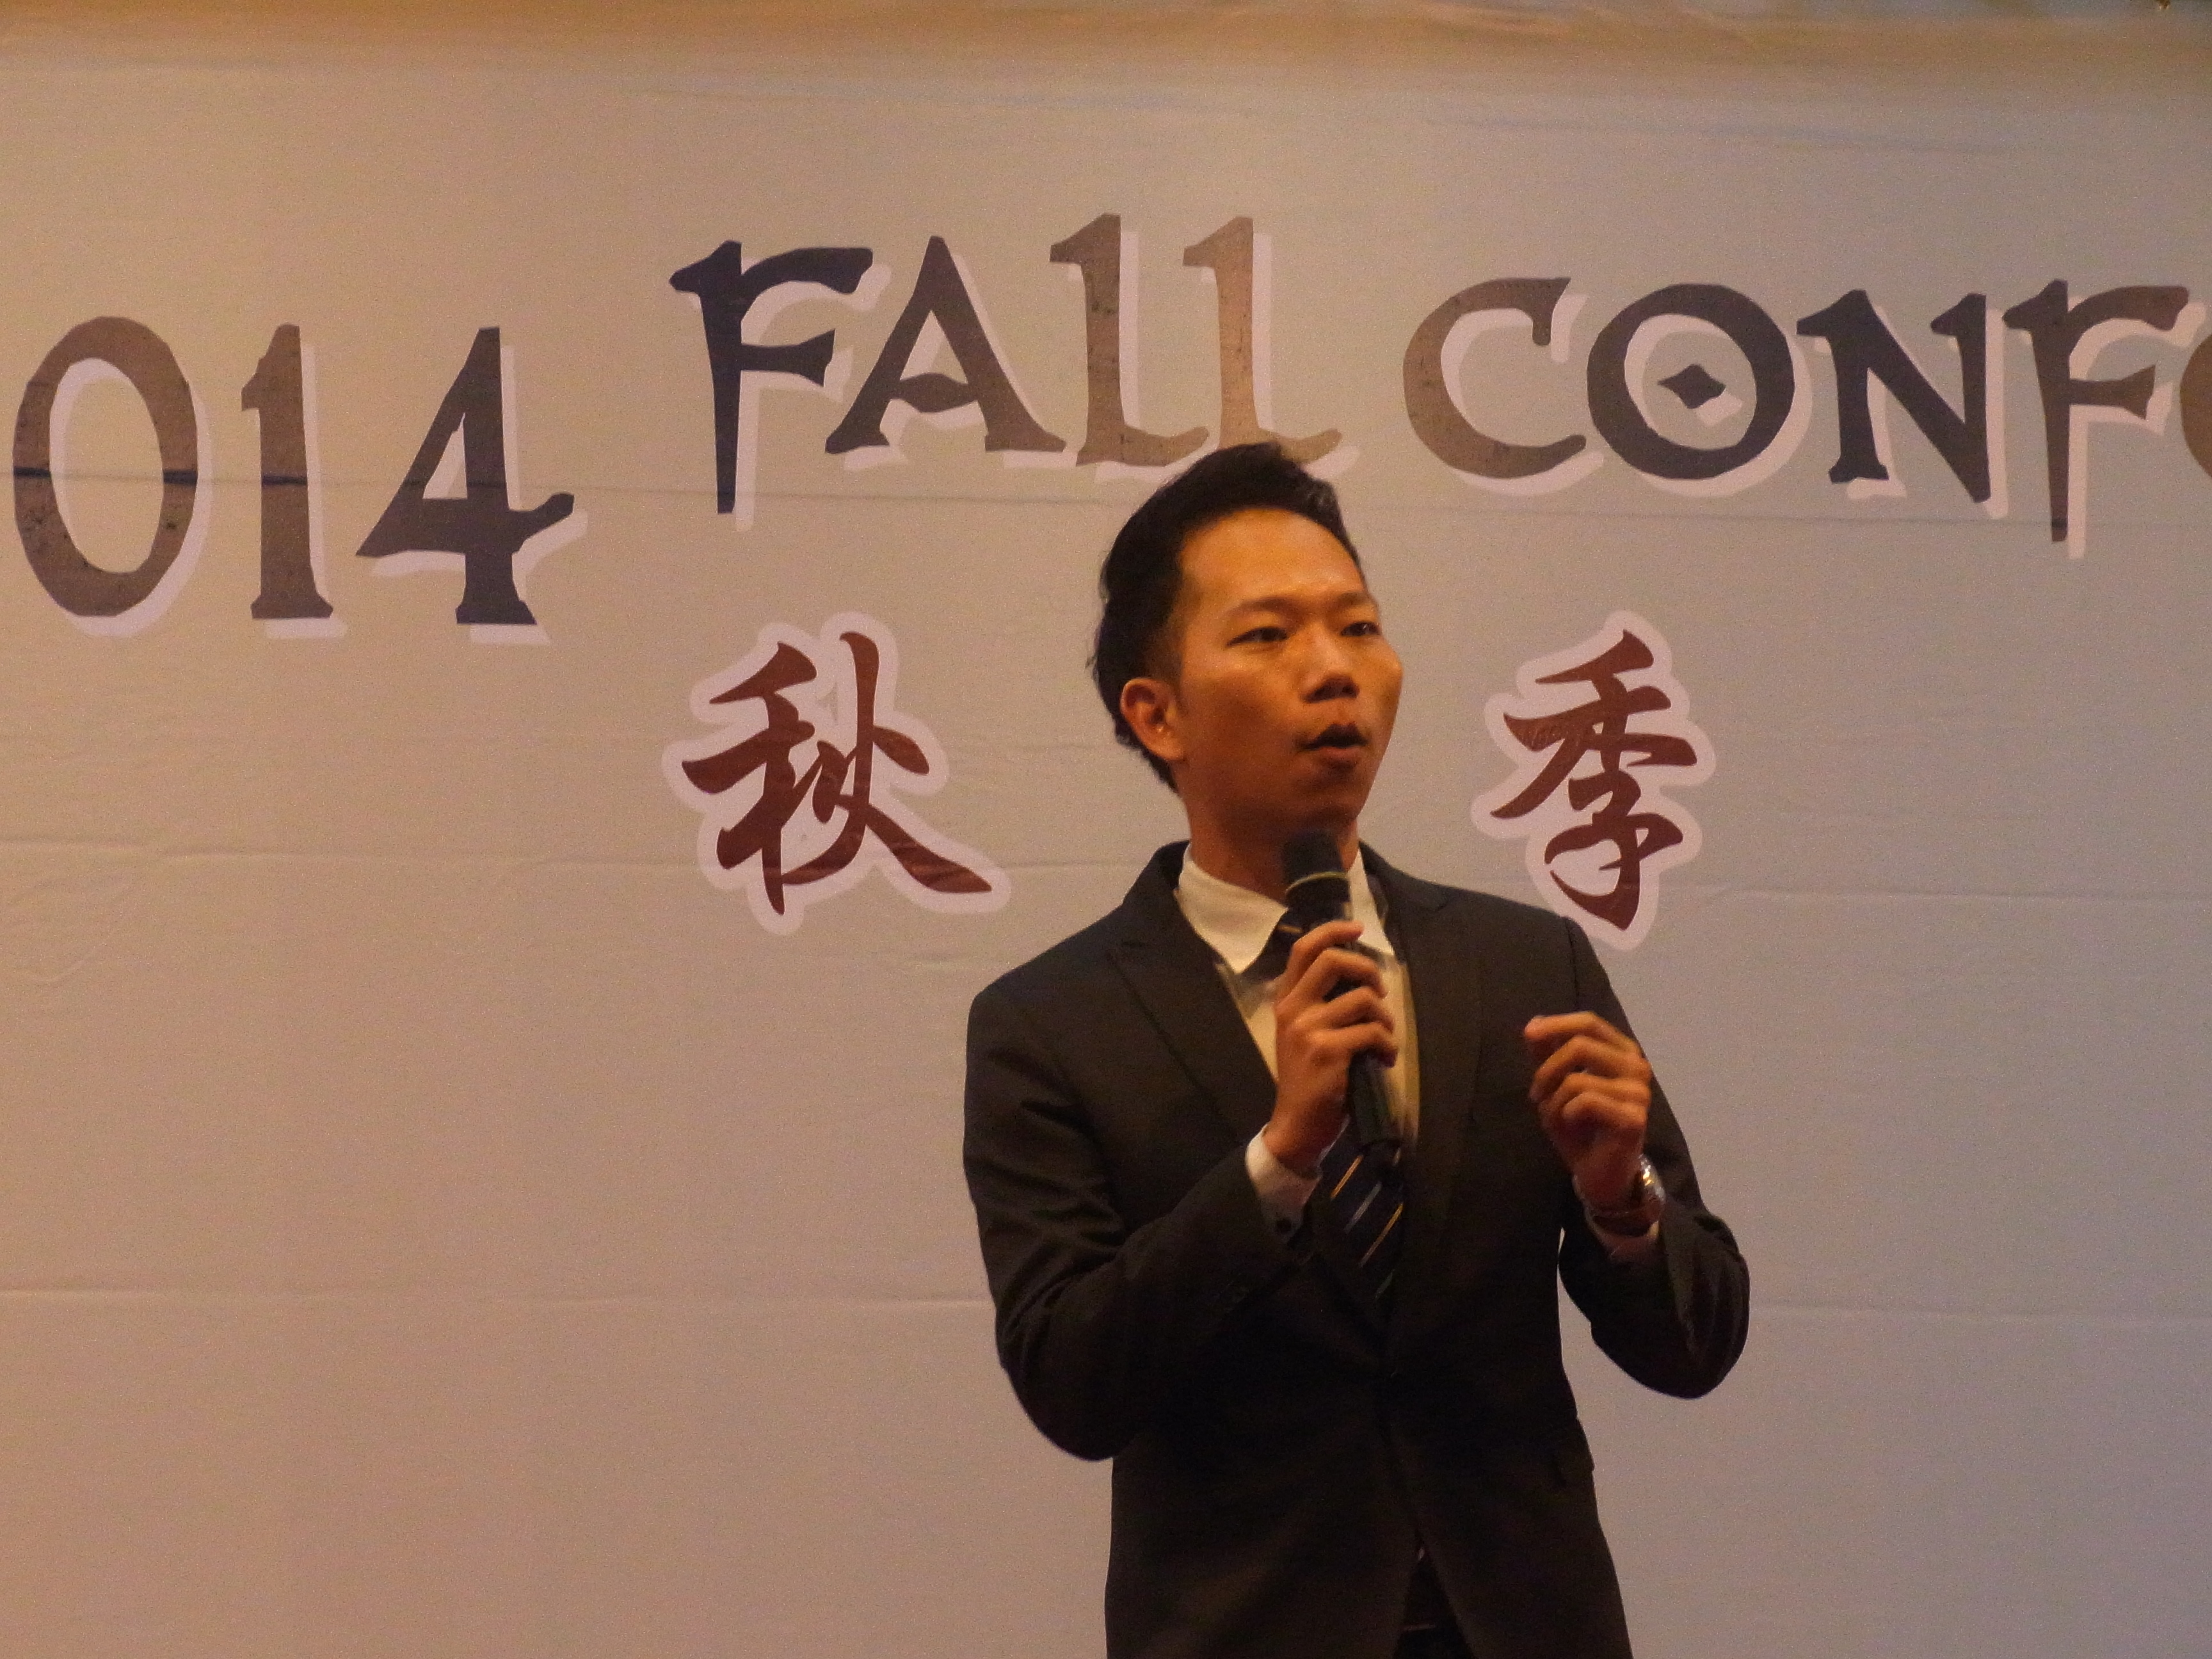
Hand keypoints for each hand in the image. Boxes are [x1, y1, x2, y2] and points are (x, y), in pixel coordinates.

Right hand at [1261, 919, 1396, 1176]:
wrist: (1296, 1125)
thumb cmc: (1306, 1079)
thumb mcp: (1301, 1035)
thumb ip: (1319, 1004)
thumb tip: (1360, 977)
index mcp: (1286, 1001)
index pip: (1303, 949)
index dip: (1332, 930)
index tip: (1357, 928)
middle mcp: (1293, 1009)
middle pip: (1333, 960)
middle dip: (1368, 970)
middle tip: (1380, 993)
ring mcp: (1309, 1029)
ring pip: (1362, 998)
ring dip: (1385, 1017)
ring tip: (1384, 1037)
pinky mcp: (1329, 1051)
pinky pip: (1373, 1032)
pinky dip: (1387, 1045)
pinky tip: (1384, 1059)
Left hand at [1524, 1012, 1649, 1208]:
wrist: (1598, 1172)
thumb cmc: (1580, 1125)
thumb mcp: (1556, 1085)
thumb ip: (1547, 1053)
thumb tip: (1533, 1023)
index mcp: (1622, 1051)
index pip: (1589, 1022)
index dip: (1556, 1024)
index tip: (1529, 1036)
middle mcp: (1637, 1066)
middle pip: (1580, 1045)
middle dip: (1547, 1070)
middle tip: (1536, 1095)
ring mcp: (1639, 1093)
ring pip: (1577, 1079)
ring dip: (1553, 1101)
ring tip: (1556, 1117)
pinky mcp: (1634, 1119)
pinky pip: (1584, 1102)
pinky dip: (1565, 1114)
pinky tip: (1572, 1125)